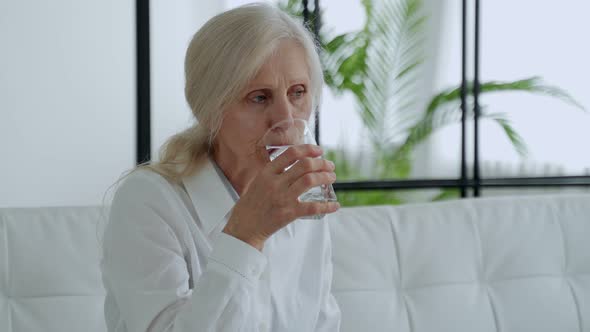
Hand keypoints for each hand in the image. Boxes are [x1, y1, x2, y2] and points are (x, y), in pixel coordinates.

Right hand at [222, 144, 339, 250]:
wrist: (244, 228)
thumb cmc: (250, 205)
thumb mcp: (257, 182)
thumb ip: (273, 173)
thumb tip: (295, 163)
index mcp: (266, 172)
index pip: (291, 153)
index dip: (308, 149)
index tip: (319, 151)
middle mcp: (275, 183)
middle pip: (304, 165)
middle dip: (321, 163)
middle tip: (329, 166)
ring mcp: (282, 198)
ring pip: (310, 180)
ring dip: (325, 177)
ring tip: (331, 178)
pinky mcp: (289, 214)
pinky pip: (313, 207)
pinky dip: (327, 206)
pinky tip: (335, 205)